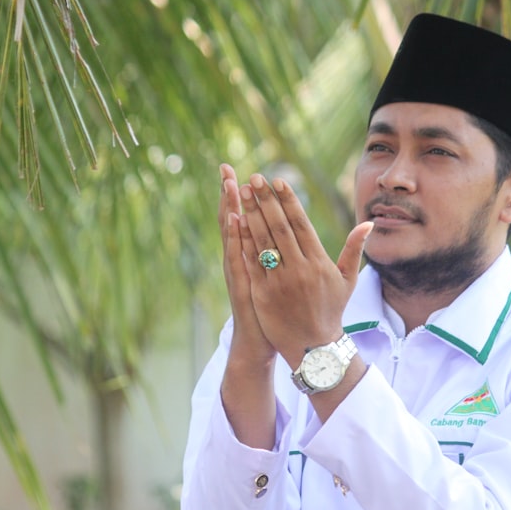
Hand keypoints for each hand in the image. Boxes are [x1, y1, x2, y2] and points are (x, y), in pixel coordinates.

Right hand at [218, 164, 275, 366]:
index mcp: (251, 255)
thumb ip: (277, 254)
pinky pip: (237, 254)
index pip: (244, 218)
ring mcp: (238, 270)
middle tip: (226, 167)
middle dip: (229, 194)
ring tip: (227, 184)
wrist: (261, 341)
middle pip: (232, 219)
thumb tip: (284, 232)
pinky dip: (234, 236)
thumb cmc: (274, 310)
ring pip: (232, 234)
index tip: (237, 171)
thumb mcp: (275, 278)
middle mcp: (239, 259)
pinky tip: (233, 218)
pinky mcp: (241, 282)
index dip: (239, 196)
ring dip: (229, 208)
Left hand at [238, 173, 372, 369]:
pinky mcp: (262, 294)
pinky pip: (251, 263)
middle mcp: (299, 269)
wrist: (314, 348)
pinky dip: (243, 241)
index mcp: (318, 262)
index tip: (278, 181)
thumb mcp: (347, 280)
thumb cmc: (331, 310)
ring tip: (242, 193)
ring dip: (251, 214)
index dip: (288, 201)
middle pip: (278, 227)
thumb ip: (354, 248)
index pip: (300, 224)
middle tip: (254, 179)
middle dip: (265, 200)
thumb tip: (368, 222)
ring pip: (262, 241)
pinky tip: (236, 222)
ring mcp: (279, 281)